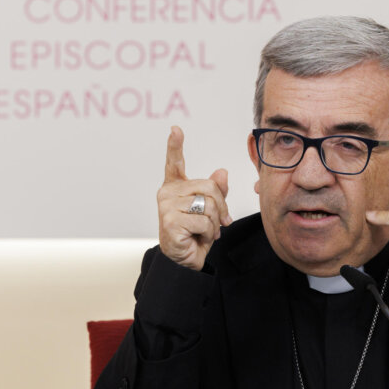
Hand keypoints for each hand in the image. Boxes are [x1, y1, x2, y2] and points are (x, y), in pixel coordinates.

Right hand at [157, 126, 231, 270]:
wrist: (185, 259)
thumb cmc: (194, 232)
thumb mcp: (209, 209)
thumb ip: (216, 190)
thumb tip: (222, 172)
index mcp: (175, 186)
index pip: (174, 162)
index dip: (175, 145)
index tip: (175, 129)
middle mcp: (167, 193)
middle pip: (210, 187)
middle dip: (221, 206)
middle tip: (220, 222)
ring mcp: (166, 207)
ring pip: (209, 205)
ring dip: (215, 223)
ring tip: (205, 232)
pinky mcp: (170, 223)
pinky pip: (204, 222)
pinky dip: (208, 233)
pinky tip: (197, 238)